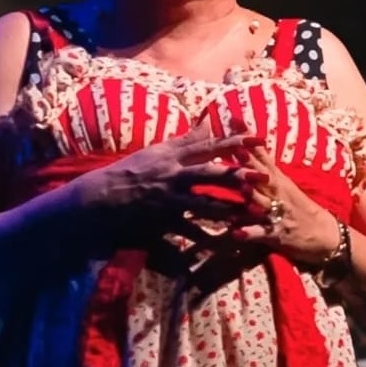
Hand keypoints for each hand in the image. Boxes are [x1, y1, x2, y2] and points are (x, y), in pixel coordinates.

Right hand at [77, 119, 269, 249]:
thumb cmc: (129, 171)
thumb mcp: (156, 151)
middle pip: (211, 174)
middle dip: (239, 175)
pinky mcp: (164, 221)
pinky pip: (189, 232)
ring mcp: (169, 200)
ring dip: (232, 208)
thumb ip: (185, 140)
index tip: (258, 139)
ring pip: (206, 204)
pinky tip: (226, 244)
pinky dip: (208, 240)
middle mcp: (173, 175)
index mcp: (171, 155)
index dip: (234, 142)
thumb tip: (207, 122)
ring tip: (255, 211)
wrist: (101, 197)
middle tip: (264, 176)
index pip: (207, 146)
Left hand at [228, 144, 341, 268]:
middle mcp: (278, 193)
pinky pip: (262, 233)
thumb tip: (244, 149)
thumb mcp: (284, 185)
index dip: (247, 137)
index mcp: (278, 180)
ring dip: (253, 194)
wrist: (327, 236)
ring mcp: (278, 213)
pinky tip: (236, 232)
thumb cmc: (300, 209)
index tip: (233, 118)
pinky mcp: (277, 234)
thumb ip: (264, 168)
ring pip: (263, 202)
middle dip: (249, 161)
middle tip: (236, 147)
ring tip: (242, 186)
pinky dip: (250, 233)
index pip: (261, 154)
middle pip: (262, 173)